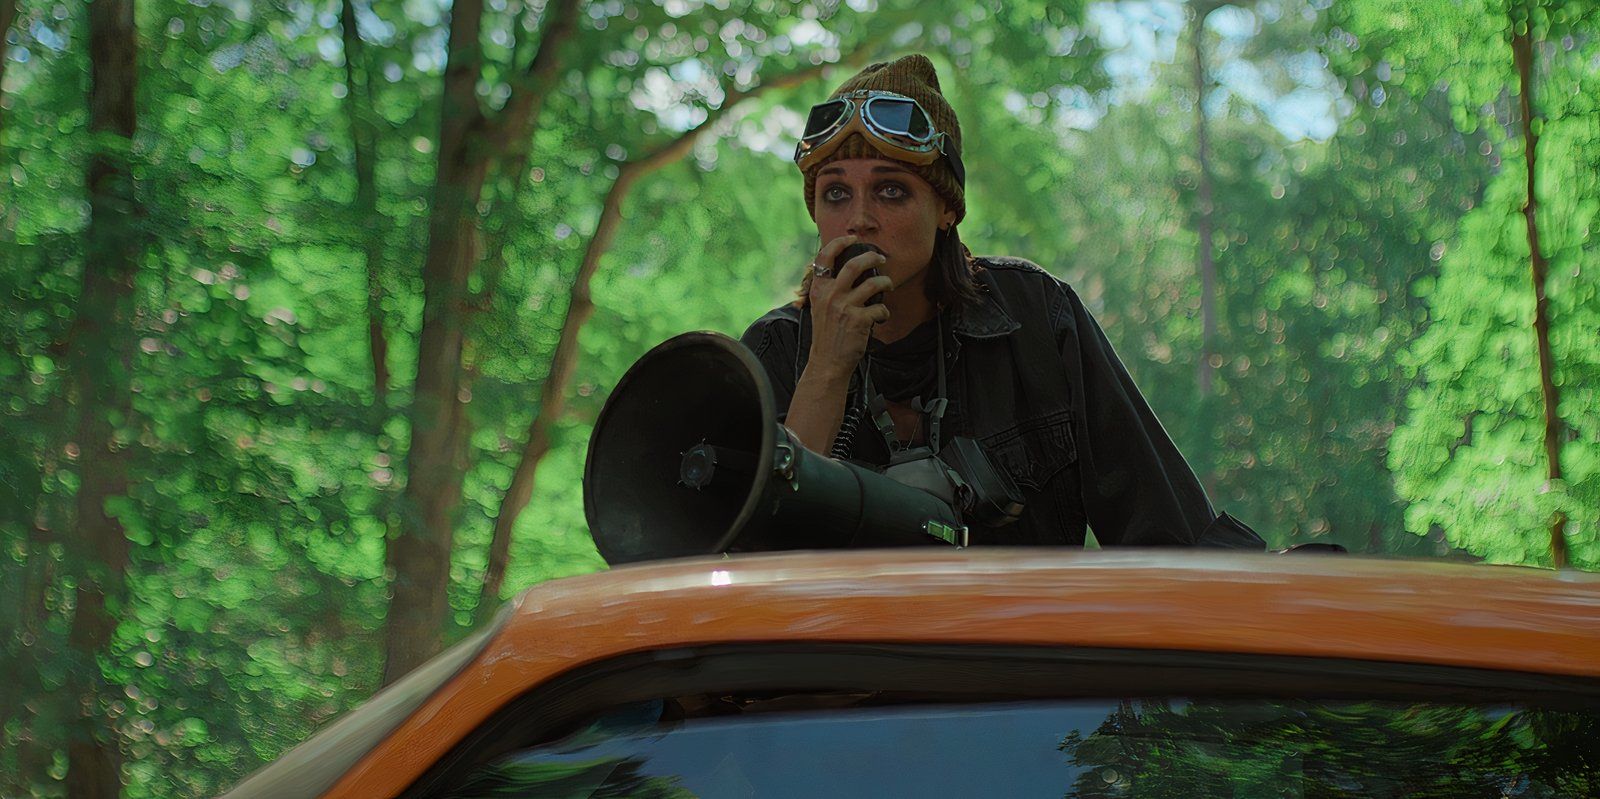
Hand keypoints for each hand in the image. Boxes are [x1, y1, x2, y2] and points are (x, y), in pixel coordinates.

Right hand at [806, 235, 892, 380]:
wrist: (827, 363)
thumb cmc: (826, 336)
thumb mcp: (820, 308)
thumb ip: (829, 290)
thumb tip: (849, 272)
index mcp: (818, 289)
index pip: (824, 257)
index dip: (839, 243)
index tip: (852, 238)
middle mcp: (830, 295)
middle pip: (854, 265)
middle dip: (872, 258)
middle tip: (880, 259)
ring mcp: (845, 307)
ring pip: (874, 283)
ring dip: (886, 282)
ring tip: (889, 285)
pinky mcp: (859, 320)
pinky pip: (880, 308)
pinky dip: (884, 311)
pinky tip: (881, 316)